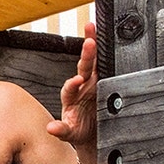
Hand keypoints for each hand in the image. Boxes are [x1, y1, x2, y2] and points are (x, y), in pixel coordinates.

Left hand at [46, 21, 97, 148]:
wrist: (94, 134)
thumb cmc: (81, 130)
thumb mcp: (70, 133)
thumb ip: (61, 130)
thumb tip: (51, 129)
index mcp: (71, 95)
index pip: (70, 87)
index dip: (73, 83)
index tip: (77, 81)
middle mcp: (82, 85)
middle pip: (83, 67)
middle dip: (86, 54)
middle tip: (90, 41)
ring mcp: (95, 82)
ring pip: (95, 62)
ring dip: (95, 47)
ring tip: (93, 29)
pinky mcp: (106, 82)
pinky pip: (107, 67)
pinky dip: (109, 56)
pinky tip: (112, 43)